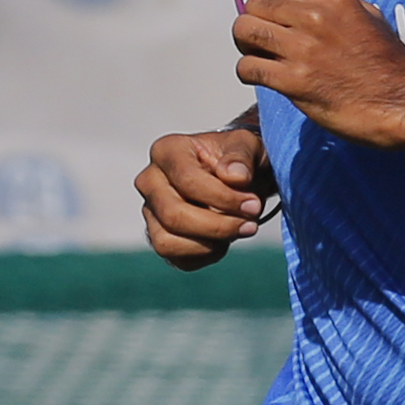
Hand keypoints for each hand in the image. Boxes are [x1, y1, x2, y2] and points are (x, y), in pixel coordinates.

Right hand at [138, 126, 271, 270]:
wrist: (237, 178)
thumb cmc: (239, 159)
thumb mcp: (247, 146)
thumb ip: (242, 156)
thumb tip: (235, 177)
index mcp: (166, 151)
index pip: (187, 180)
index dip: (223, 197)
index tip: (254, 204)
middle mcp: (150, 181)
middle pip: (173, 214)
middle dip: (217, 226)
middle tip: (250, 224)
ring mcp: (151, 211)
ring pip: (166, 242)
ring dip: (209, 244)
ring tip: (237, 231)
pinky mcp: (159, 236)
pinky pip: (176, 258)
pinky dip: (205, 255)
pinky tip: (224, 240)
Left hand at [233, 0, 404, 148]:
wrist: (403, 102)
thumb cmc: (388, 63)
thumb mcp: (368, 15)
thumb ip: (333, 4)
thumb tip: (302, 0)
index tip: (276, 10)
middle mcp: (315, 17)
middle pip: (256, 3)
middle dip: (255, 18)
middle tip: (262, 35)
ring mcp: (303, 49)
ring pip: (244, 30)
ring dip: (246, 42)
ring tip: (257, 52)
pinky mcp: (293, 81)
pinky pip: (248, 67)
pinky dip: (248, 71)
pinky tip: (261, 75)